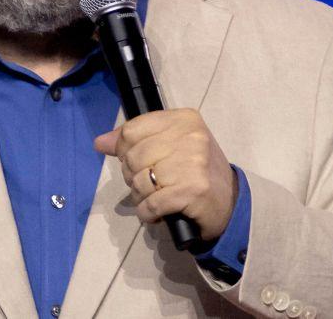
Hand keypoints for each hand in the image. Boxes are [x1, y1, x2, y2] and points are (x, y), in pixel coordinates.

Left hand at [93, 108, 237, 239]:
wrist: (231, 203)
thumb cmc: (196, 171)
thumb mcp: (170, 146)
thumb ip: (135, 141)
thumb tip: (101, 142)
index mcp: (184, 119)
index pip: (132, 130)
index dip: (124, 150)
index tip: (136, 162)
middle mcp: (190, 137)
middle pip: (133, 157)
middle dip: (132, 176)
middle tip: (150, 184)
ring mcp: (192, 164)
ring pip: (139, 182)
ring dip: (140, 197)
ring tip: (156, 198)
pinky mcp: (192, 191)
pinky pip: (150, 204)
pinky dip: (147, 213)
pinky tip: (157, 213)